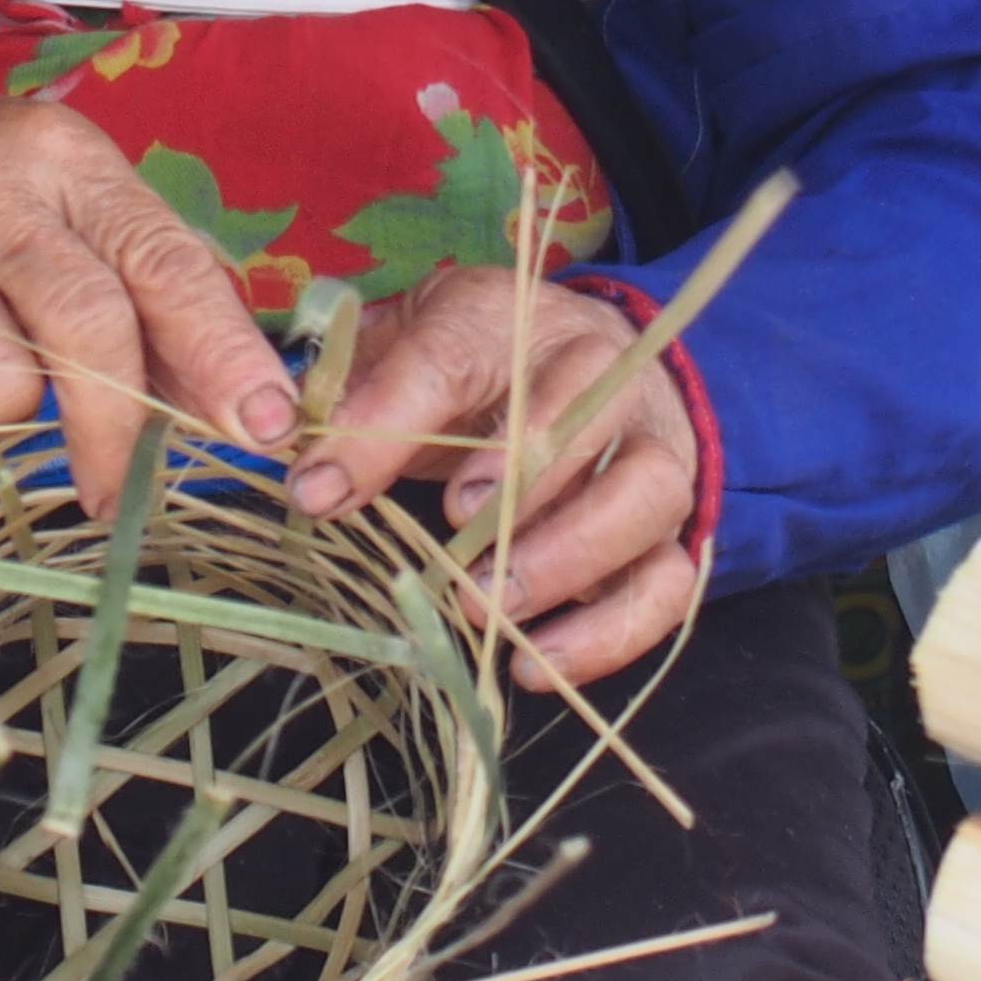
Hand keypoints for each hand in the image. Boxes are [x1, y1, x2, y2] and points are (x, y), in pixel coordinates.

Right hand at [0, 66, 296, 513]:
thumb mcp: (53, 195)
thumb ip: (145, 285)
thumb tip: (235, 402)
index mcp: (58, 153)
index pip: (162, 257)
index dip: (223, 350)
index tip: (265, 424)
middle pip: (89, 332)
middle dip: (119, 432)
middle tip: (119, 489)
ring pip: (1, 397)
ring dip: (5, 418)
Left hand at [288, 271, 701, 689]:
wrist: (583, 365)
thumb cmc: (474, 367)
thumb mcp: (402, 354)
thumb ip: (358, 401)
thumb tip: (308, 474)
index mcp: (507, 319)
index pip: (450, 358)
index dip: (389, 423)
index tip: (324, 488)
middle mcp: (598, 372)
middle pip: (584, 414)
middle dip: (519, 481)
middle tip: (455, 538)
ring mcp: (649, 448)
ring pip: (646, 493)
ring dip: (570, 555)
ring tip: (492, 604)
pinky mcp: (672, 525)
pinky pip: (668, 581)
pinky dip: (610, 631)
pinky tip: (537, 662)